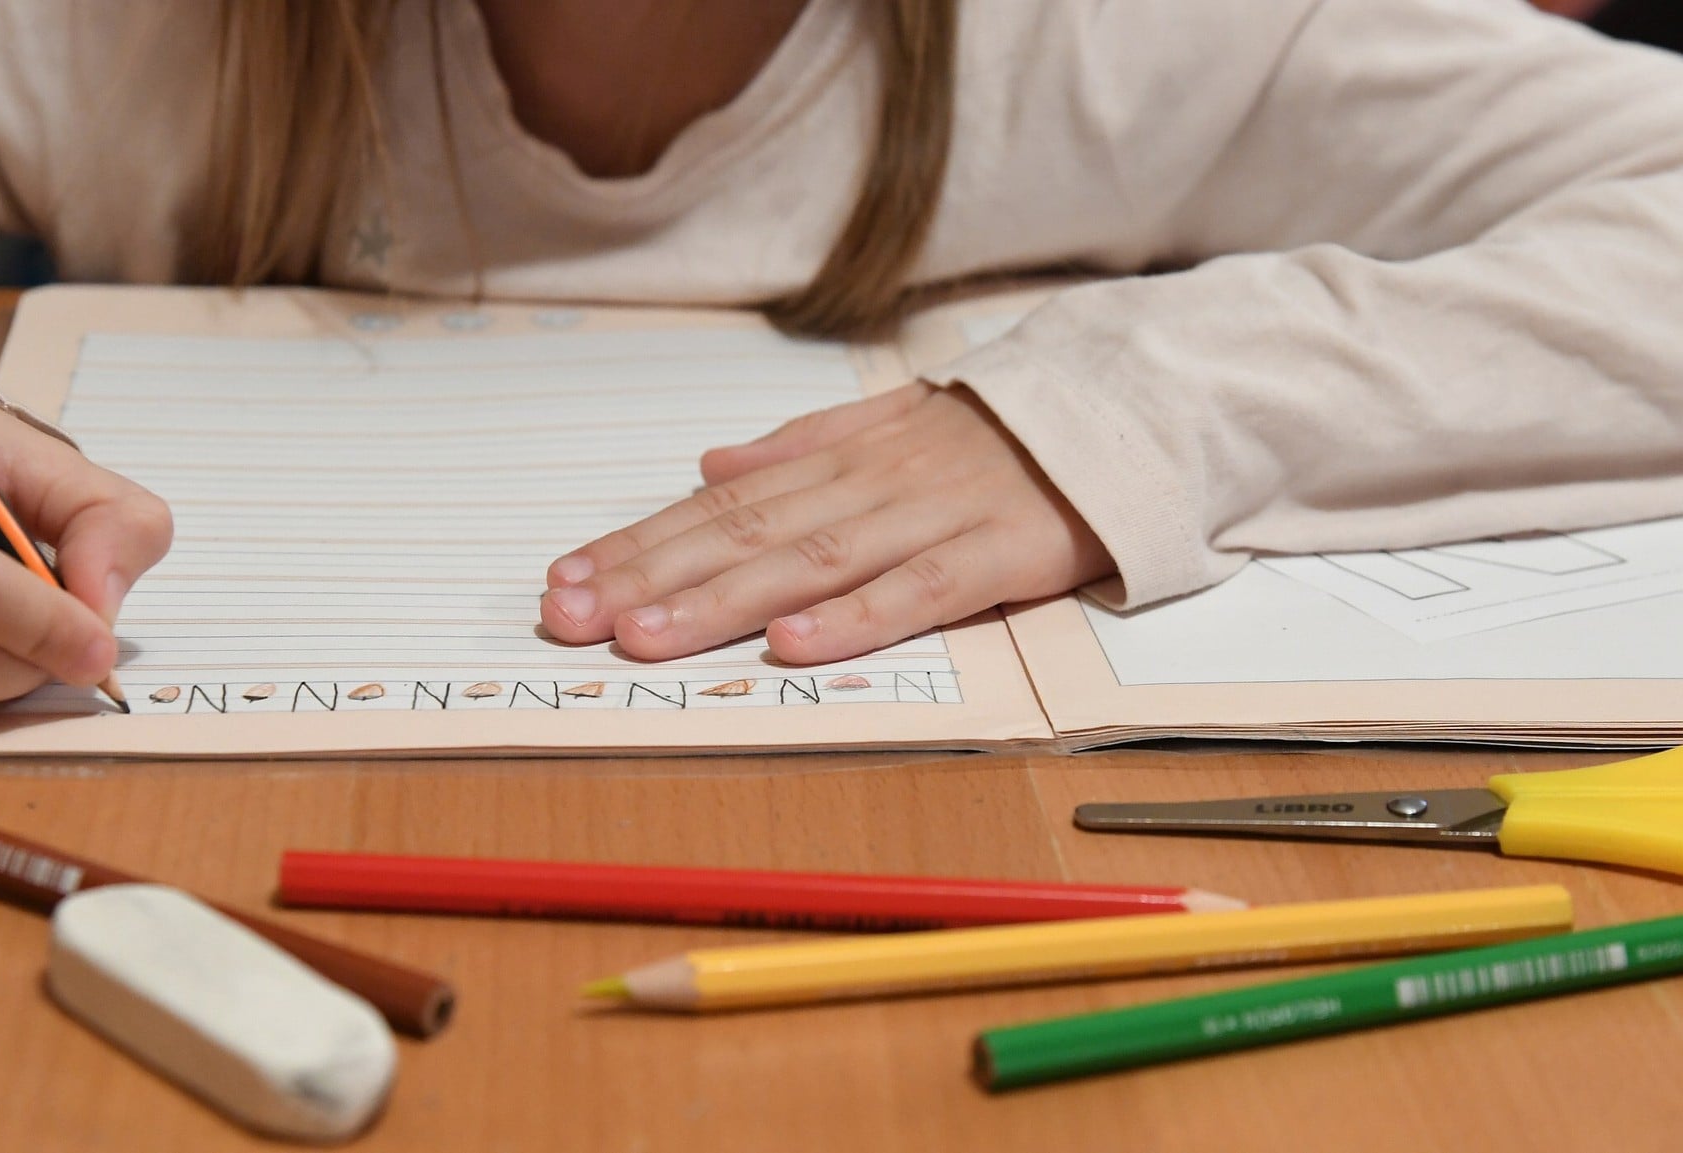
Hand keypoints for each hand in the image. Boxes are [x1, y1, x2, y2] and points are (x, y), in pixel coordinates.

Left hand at [538, 382, 1113, 661]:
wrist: (1125, 407)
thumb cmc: (997, 435)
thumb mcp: (888, 423)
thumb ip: (800, 445)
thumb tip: (710, 466)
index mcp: (838, 458)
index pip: (715, 506)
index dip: (636, 544)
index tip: (563, 579)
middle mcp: (868, 482)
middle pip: (741, 533)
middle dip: (646, 577)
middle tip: (567, 617)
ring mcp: (932, 513)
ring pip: (810, 560)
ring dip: (722, 600)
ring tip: (646, 637)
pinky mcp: (1000, 550)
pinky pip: (920, 587)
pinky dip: (856, 616)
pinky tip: (794, 643)